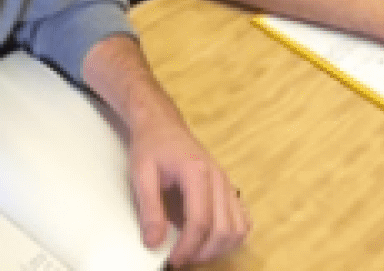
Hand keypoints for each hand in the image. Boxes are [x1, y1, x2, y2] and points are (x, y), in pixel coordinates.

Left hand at [129, 118, 249, 266]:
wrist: (162, 125)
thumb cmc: (151, 146)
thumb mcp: (141, 173)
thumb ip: (149, 208)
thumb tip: (154, 242)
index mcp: (197, 172)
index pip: (200, 221)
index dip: (188, 247)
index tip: (173, 261)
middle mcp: (219, 178)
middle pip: (223, 229)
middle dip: (203, 252)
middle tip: (181, 259)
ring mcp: (227, 183)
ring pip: (237, 229)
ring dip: (219, 248)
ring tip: (194, 252)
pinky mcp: (229, 188)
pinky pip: (242, 220)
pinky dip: (231, 237)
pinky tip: (211, 241)